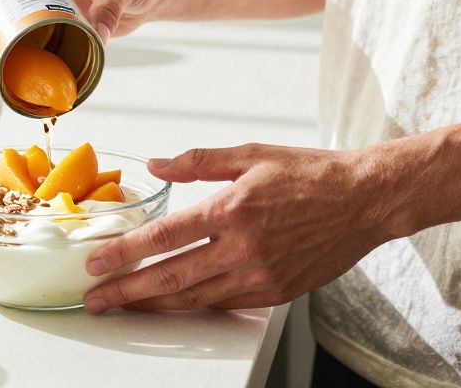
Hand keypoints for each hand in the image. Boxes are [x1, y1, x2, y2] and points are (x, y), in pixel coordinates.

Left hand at [82, 144, 391, 311]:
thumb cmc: (311, 173)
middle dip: (127, 290)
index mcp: (233, 209)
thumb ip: (198, 161)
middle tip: (95, 299)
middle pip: (171, 276)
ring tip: (124, 306)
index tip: (97, 262)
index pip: (165, 236)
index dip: (126, 252)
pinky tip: (174, 303)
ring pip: (195, 297)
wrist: (364, 201)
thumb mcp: (251, 154)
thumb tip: (156, 164)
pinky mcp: (276, 292)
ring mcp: (260, 275)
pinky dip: (194, 305)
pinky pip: (225, 304)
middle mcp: (243, 248)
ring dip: (155, 304)